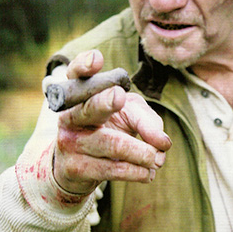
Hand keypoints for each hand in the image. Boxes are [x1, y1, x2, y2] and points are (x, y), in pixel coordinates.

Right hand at [53, 49, 171, 193]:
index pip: (77, 74)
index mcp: (81, 94)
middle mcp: (70, 115)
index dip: (84, 65)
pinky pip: (113, 169)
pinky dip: (138, 172)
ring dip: (143, 153)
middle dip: (105, 102)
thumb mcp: (129, 116)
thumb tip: (162, 142)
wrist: (78, 168)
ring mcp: (70, 142)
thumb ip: (148, 120)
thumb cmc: (107, 131)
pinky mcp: (77, 168)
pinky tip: (148, 173)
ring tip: (158, 158)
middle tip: (120, 96)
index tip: (97, 59)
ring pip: (113, 145)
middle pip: (91, 107)